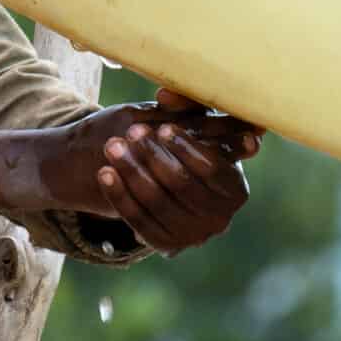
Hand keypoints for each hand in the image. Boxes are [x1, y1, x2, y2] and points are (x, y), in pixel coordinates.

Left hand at [38, 90, 262, 253]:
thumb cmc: (182, 149)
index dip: (186, 148)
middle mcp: (220, 219)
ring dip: (132, 172)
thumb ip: (187, 107)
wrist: (161, 187)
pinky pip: (138, 221)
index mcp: (236, 190)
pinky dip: (119, 195)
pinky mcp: (166, 245)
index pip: (212, 169)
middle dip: (154, 156)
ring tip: (112, 146)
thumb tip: (165, 95)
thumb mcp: (192, 127)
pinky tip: (104, 172)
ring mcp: (193, 236)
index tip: (161, 127)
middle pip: (182, 185)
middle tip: (132, 132)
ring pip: (157, 203)